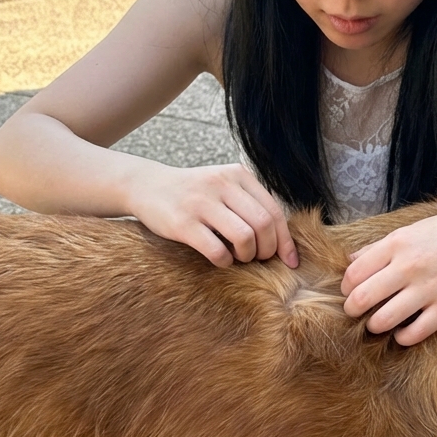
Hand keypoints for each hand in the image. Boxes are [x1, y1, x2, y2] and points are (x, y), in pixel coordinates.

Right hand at [127, 162, 298, 268]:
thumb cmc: (194, 193)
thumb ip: (250, 203)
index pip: (274, 211)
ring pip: (244, 237)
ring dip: (247, 256)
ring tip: (240, 258)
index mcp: (238, 175)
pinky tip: (220, 259)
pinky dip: (225, 261)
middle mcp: (222, 184)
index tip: (290, 261)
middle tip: (259, 259)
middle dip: (267, 250)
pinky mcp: (183, 223)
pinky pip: (217, 250)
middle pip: (264, 225)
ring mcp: (201, 203)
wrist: (146, 186)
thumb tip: (282, 240)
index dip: (285, 241)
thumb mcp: (224, 185)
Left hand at [340, 202, 436, 345]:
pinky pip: (415, 334)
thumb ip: (379, 247)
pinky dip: (403, 337)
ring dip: (375, 325)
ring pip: (383, 320)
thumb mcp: (411, 230)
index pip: (353, 274)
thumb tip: (349, 262)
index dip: (346, 288)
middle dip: (353, 310)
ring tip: (379, 322)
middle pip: (361, 299)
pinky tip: (403, 331)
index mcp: (397, 244)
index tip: (351, 292)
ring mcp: (429, 288)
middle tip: (358, 312)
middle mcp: (409, 266)